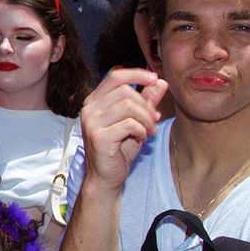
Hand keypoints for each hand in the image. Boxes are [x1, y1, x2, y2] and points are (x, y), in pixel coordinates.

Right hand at [80, 68, 167, 190]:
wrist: (106, 176)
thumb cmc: (119, 148)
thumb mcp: (136, 121)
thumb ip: (146, 101)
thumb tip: (160, 82)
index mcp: (94, 101)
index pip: (115, 76)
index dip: (137, 74)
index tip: (154, 79)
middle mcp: (89, 108)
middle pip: (125, 91)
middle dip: (146, 105)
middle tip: (154, 119)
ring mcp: (91, 122)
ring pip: (129, 106)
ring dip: (146, 119)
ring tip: (149, 130)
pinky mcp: (98, 137)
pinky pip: (129, 124)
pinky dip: (141, 130)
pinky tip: (141, 138)